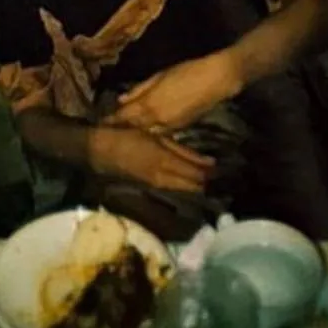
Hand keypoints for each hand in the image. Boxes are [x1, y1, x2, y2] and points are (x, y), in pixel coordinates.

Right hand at [90, 125, 214, 193]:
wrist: (99, 150)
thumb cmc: (126, 136)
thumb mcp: (156, 137)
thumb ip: (181, 149)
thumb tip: (208, 163)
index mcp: (166, 162)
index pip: (196, 175)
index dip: (213, 177)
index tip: (229, 175)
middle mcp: (164, 179)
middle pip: (192, 187)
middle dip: (208, 186)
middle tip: (225, 183)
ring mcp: (156, 185)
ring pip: (184, 190)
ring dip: (198, 188)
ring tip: (213, 185)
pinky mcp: (150, 186)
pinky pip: (174, 189)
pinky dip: (186, 187)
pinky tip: (192, 184)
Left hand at [110, 52, 240, 133]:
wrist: (215, 80)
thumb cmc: (186, 71)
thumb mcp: (159, 76)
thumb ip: (140, 89)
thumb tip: (121, 99)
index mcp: (149, 104)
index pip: (125, 116)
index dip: (112, 120)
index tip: (100, 123)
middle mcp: (156, 119)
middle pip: (134, 127)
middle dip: (122, 128)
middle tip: (109, 131)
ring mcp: (169, 126)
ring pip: (147, 133)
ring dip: (137, 132)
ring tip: (126, 133)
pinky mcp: (180, 129)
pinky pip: (161, 134)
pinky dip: (151, 133)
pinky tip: (147, 131)